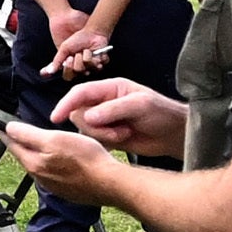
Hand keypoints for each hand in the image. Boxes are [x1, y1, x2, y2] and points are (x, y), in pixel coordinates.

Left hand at [0, 111, 125, 206]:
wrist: (109, 183)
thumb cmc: (86, 160)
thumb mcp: (54, 139)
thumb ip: (29, 134)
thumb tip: (9, 128)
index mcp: (34, 164)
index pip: (13, 145)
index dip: (8, 133)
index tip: (2, 126)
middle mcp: (40, 177)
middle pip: (26, 156)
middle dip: (22, 144)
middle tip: (20, 132)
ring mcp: (54, 185)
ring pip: (40, 165)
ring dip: (38, 154)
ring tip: (41, 144)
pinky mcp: (67, 189)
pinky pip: (55, 174)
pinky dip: (54, 164)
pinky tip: (63, 159)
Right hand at [47, 75, 184, 150]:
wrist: (175, 135)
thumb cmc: (162, 113)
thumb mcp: (139, 105)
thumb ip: (112, 109)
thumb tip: (86, 117)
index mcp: (110, 88)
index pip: (80, 93)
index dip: (66, 104)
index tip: (56, 117)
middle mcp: (104, 103)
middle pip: (79, 113)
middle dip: (94, 126)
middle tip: (117, 131)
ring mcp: (105, 120)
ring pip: (86, 129)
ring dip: (103, 135)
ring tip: (124, 134)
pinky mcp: (109, 136)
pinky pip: (95, 141)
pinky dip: (106, 143)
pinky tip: (123, 141)